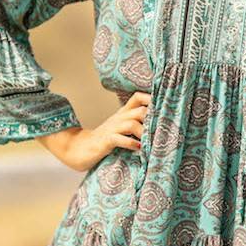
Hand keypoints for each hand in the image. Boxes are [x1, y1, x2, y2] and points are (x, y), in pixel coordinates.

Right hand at [36, 91, 151, 171]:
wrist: (81, 149)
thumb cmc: (106, 140)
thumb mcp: (122, 129)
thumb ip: (136, 124)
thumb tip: (159, 126)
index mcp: (123, 113)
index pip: (138, 97)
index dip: (151, 99)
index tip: (164, 109)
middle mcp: (119, 118)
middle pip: (140, 110)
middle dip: (153, 121)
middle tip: (162, 132)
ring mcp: (112, 128)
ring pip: (132, 124)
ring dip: (144, 133)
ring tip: (150, 143)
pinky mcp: (106, 141)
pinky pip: (120, 139)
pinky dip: (131, 144)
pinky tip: (138, 149)